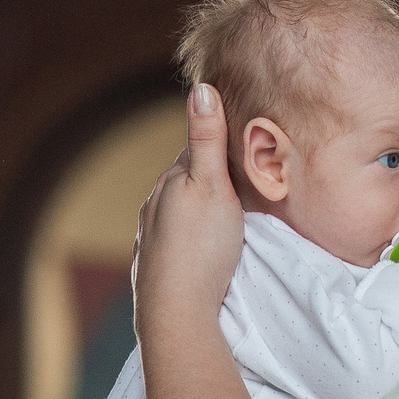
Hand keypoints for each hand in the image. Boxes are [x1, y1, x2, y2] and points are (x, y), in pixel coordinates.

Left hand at [133, 86, 245, 351]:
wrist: (176, 310)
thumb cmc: (201, 246)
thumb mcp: (211, 185)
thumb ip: (207, 139)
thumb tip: (201, 88)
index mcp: (170, 181)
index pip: (197, 150)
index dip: (222, 144)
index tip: (246, 141)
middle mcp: (155, 205)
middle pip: (188, 181)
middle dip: (211, 176)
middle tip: (245, 177)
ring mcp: (153, 236)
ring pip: (181, 211)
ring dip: (201, 208)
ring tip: (229, 213)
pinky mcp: (157, 264)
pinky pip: (178, 239)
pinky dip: (192, 235)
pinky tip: (205, 245)